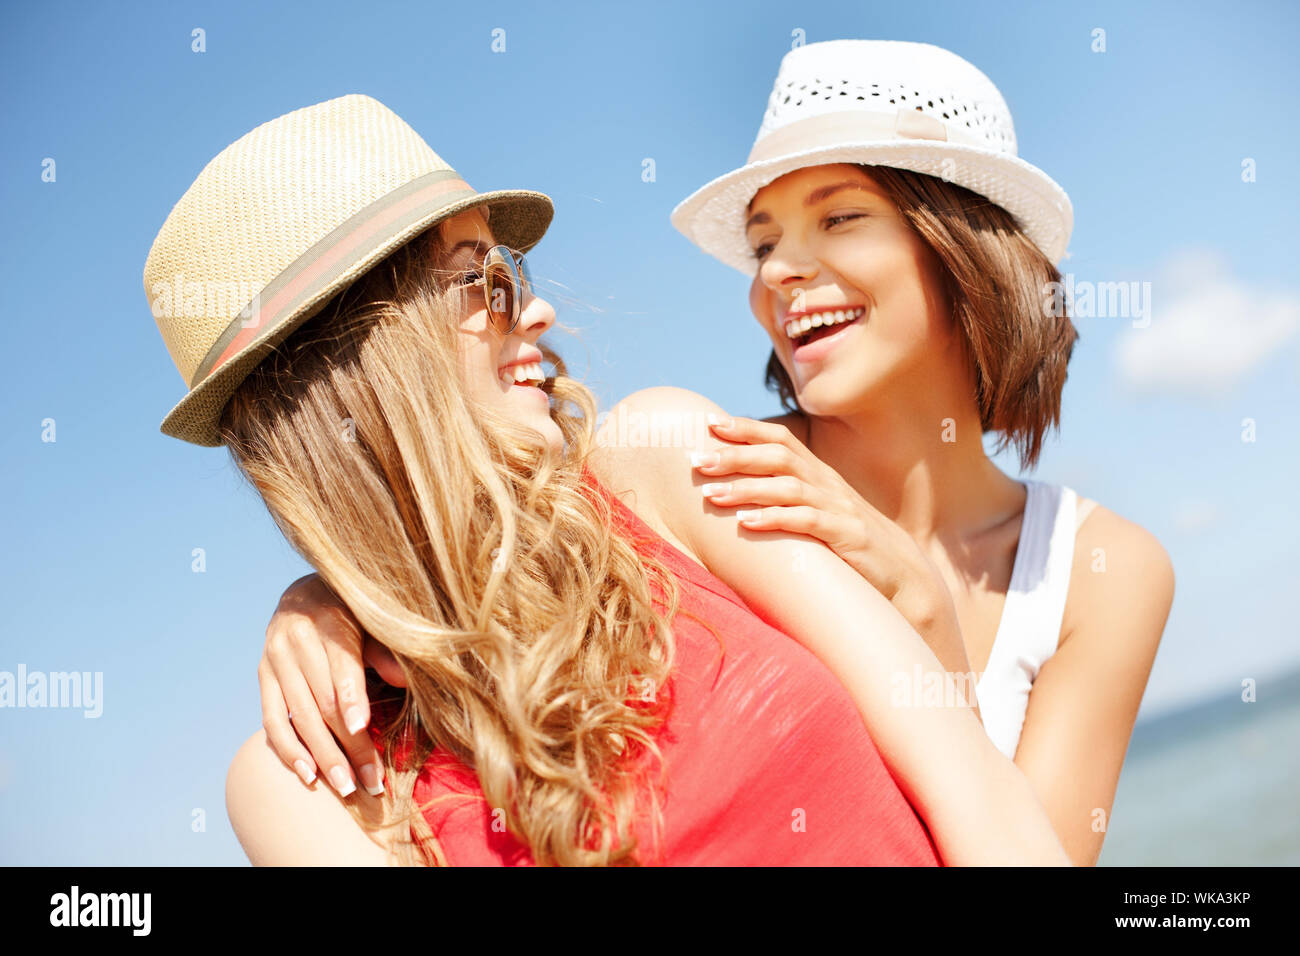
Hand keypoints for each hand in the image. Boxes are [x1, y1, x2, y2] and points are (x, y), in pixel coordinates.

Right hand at [259, 573, 406, 797]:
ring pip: (299, 716)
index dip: (350, 698)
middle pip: (322, 700)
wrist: (305, 593)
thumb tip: (407, 681)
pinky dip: (289, 750)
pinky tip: (308, 775)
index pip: (341, 666)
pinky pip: (272, 720)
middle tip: (369, 781)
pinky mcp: (263, 676)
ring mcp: (275, 659)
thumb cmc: (354, 610)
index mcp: (330, 620)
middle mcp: (296, 639)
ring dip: (322, 756)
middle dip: (348, 744)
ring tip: (345, 787)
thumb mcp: (374, 620)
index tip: (361, 728)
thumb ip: (386, 650)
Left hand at [691, 414, 961, 654]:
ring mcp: (839, 509)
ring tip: (711, 493)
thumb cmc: (852, 548)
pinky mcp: (847, 537)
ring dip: (746, 488)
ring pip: (787, 487)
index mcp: (819, 476)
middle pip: (779, 457)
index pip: (781, 439)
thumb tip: (742, 493)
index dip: (747, 429)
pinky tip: (746, 522)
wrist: (905, 578)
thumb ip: (790, 499)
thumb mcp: (820, 515)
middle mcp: (828, 485)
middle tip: (697, 460)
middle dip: (736, 456)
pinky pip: (807, 522)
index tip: (709, 424)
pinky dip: (775, 519)